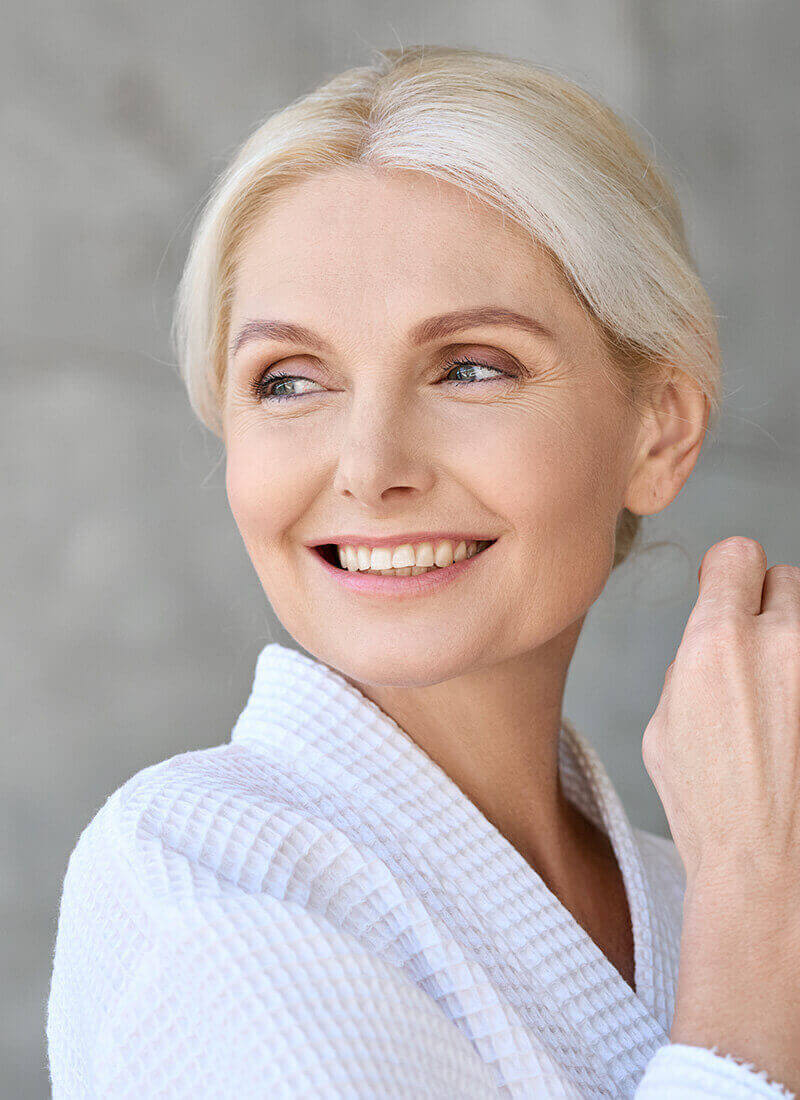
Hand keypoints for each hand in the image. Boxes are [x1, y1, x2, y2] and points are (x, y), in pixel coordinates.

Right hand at [642, 535, 799, 890]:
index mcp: (716, 645)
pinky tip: (795, 727)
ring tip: (783, 702)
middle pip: (787, 579)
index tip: (727, 591)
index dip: (727, 574)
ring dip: (797, 649)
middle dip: (768, 611)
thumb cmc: (712, 810)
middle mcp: (782, 645)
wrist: (771, 870)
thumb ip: (690, 665)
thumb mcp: (664, 726)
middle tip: (758, 659)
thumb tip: (712, 639)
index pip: (736, 554)